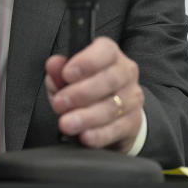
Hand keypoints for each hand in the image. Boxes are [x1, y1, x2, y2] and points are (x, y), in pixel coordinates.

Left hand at [44, 37, 143, 152]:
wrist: (109, 114)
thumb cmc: (84, 88)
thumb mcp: (66, 77)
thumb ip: (59, 71)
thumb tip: (53, 64)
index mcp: (109, 54)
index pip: (105, 51)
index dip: (86, 62)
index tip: (67, 74)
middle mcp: (125, 73)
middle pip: (109, 80)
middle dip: (81, 93)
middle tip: (60, 104)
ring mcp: (132, 98)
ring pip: (112, 107)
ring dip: (86, 117)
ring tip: (66, 123)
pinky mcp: (133, 122)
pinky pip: (117, 129)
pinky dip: (99, 134)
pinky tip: (85, 136)